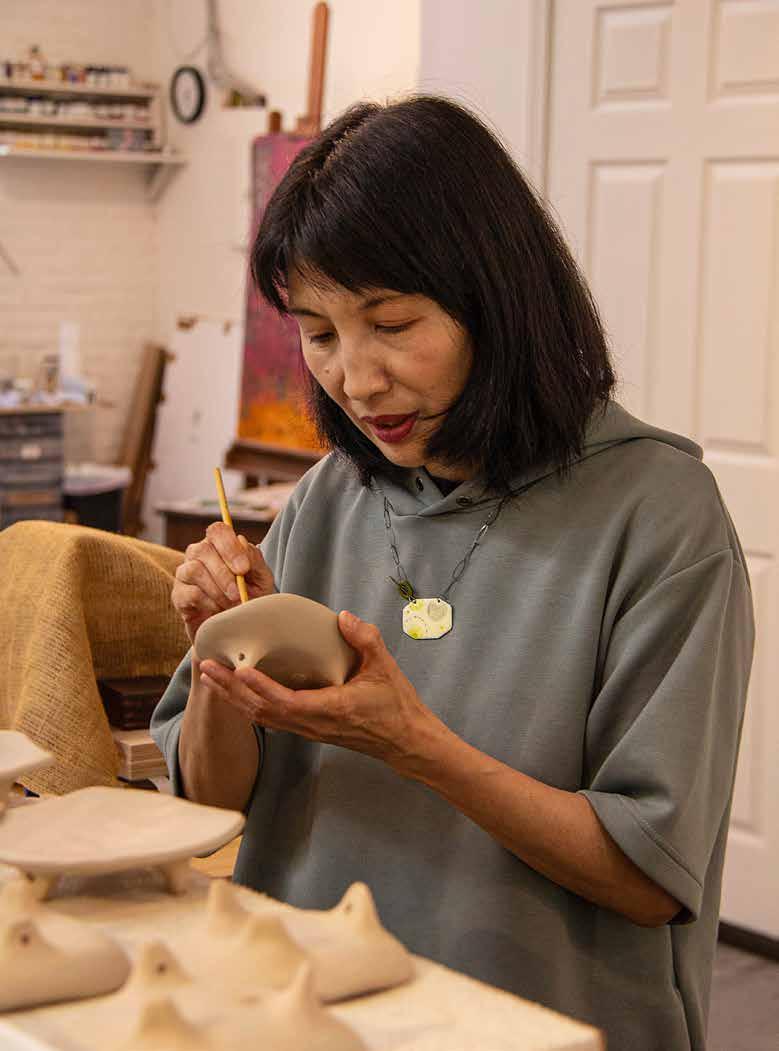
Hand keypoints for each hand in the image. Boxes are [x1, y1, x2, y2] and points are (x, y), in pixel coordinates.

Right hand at [172, 522, 275, 642]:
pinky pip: (188, 593)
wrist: (238, 628)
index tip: (244, 568)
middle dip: (224, 574)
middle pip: (203, 550)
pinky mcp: (178, 595)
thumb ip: (254, 559)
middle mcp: (199, 554)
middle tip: (238, 593)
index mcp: (220, 545)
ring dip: (216, 589)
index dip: (230, 546)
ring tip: (231, 604)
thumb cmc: (251, 597)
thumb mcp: (261, 579)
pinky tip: (218, 611)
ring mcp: (185, 573)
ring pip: (194, 570)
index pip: (218, 530)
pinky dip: (207, 603)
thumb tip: (241, 541)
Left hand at [198, 610, 448, 770]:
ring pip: (262, 717)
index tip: (238, 669)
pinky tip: (237, 692)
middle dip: (231, 690)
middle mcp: (313, 724)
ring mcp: (308, 729)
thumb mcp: (385, 666)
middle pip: (261, 711)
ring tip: (211, 677)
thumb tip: (342, 616)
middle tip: (206, 666)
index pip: (285, 702)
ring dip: (234, 697)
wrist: (404, 741)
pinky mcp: (308, 729)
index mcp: (330, 709)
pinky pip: (271, 718)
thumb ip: (365, 639)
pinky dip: (249, 704)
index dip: (259, 687)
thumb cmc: (396, 705)